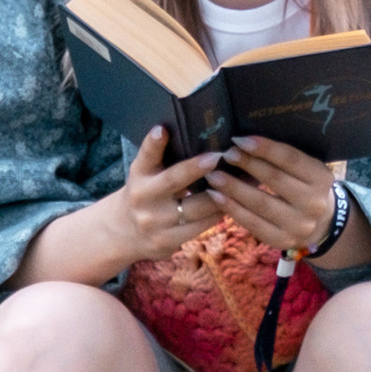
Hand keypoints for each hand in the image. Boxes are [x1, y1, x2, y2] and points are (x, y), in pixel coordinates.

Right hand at [18, 125, 223, 289]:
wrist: (124, 232)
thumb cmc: (147, 192)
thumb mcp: (147, 173)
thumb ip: (165, 157)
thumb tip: (203, 133)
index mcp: (139, 174)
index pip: (146, 155)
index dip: (153, 143)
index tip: (162, 129)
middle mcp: (144, 197)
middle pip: (173, 180)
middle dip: (196, 168)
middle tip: (219, 155)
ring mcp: (155, 222)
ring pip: (196, 207)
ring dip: (223, 192)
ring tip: (246, 177)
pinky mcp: (167, 242)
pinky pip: (202, 226)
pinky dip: (221, 212)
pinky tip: (237, 201)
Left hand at [204, 134, 336, 256]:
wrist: (320, 223)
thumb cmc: (304, 186)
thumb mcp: (305, 169)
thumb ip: (283, 158)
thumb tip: (244, 141)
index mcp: (321, 177)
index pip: (290, 159)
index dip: (264, 148)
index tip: (239, 139)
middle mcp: (314, 203)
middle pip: (274, 179)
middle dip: (247, 164)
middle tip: (225, 154)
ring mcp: (299, 225)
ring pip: (260, 204)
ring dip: (233, 188)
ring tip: (214, 175)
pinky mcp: (282, 241)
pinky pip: (252, 224)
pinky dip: (232, 209)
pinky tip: (217, 197)